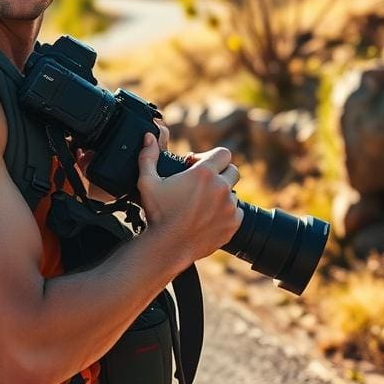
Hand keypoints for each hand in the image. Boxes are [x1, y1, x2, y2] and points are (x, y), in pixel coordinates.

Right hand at [135, 136, 242, 263]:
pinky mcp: (233, 225)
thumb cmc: (158, 213)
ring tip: (202, 202)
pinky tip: (208, 216)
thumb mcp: (147, 181)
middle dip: (219, 173)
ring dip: (221, 194)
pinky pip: (236, 212)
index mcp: (204, 173)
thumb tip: (149, 137)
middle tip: (202, 183)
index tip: (198, 165)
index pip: (224, 153)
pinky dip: (226, 213)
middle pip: (232, 171)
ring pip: (233, 193)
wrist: (168, 247)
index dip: (211, 157)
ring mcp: (229, 208)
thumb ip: (148, 155)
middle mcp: (221, 188)